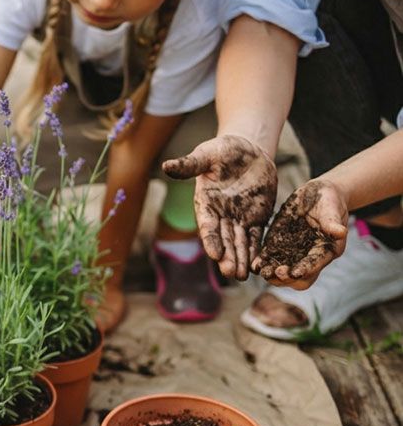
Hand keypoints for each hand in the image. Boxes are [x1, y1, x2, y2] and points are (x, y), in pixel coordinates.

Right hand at [162, 134, 276, 280]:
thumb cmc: (224, 150)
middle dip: (228, 257)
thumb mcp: (207, 154)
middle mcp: (221, 215)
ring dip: (242, 259)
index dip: (211, 240)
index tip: (215, 254)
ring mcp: (239, 218)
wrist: (248, 149)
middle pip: (224, 240)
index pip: (208, 225)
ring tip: (244, 276)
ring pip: (240, 243)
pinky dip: (257, 250)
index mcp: (206, 203)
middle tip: (232, 274)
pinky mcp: (257, 218)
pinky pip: (257, 237)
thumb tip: (166, 166)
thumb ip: (189, 164)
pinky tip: (259, 265)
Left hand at [252, 179, 347, 287]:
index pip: (316, 265)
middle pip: (299, 278)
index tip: (295, 273)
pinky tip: (255, 265)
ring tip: (263, 272)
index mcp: (326, 250)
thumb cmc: (328, 200)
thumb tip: (340, 232)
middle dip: (288, 279)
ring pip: (283, 273)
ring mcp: (293, 254)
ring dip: (273, 276)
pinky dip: (262, 264)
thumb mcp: (331, 208)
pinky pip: (270, 260)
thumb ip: (332, 222)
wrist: (315, 194)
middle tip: (276, 272)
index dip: (306, 270)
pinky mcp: (279, 247)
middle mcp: (310, 257)